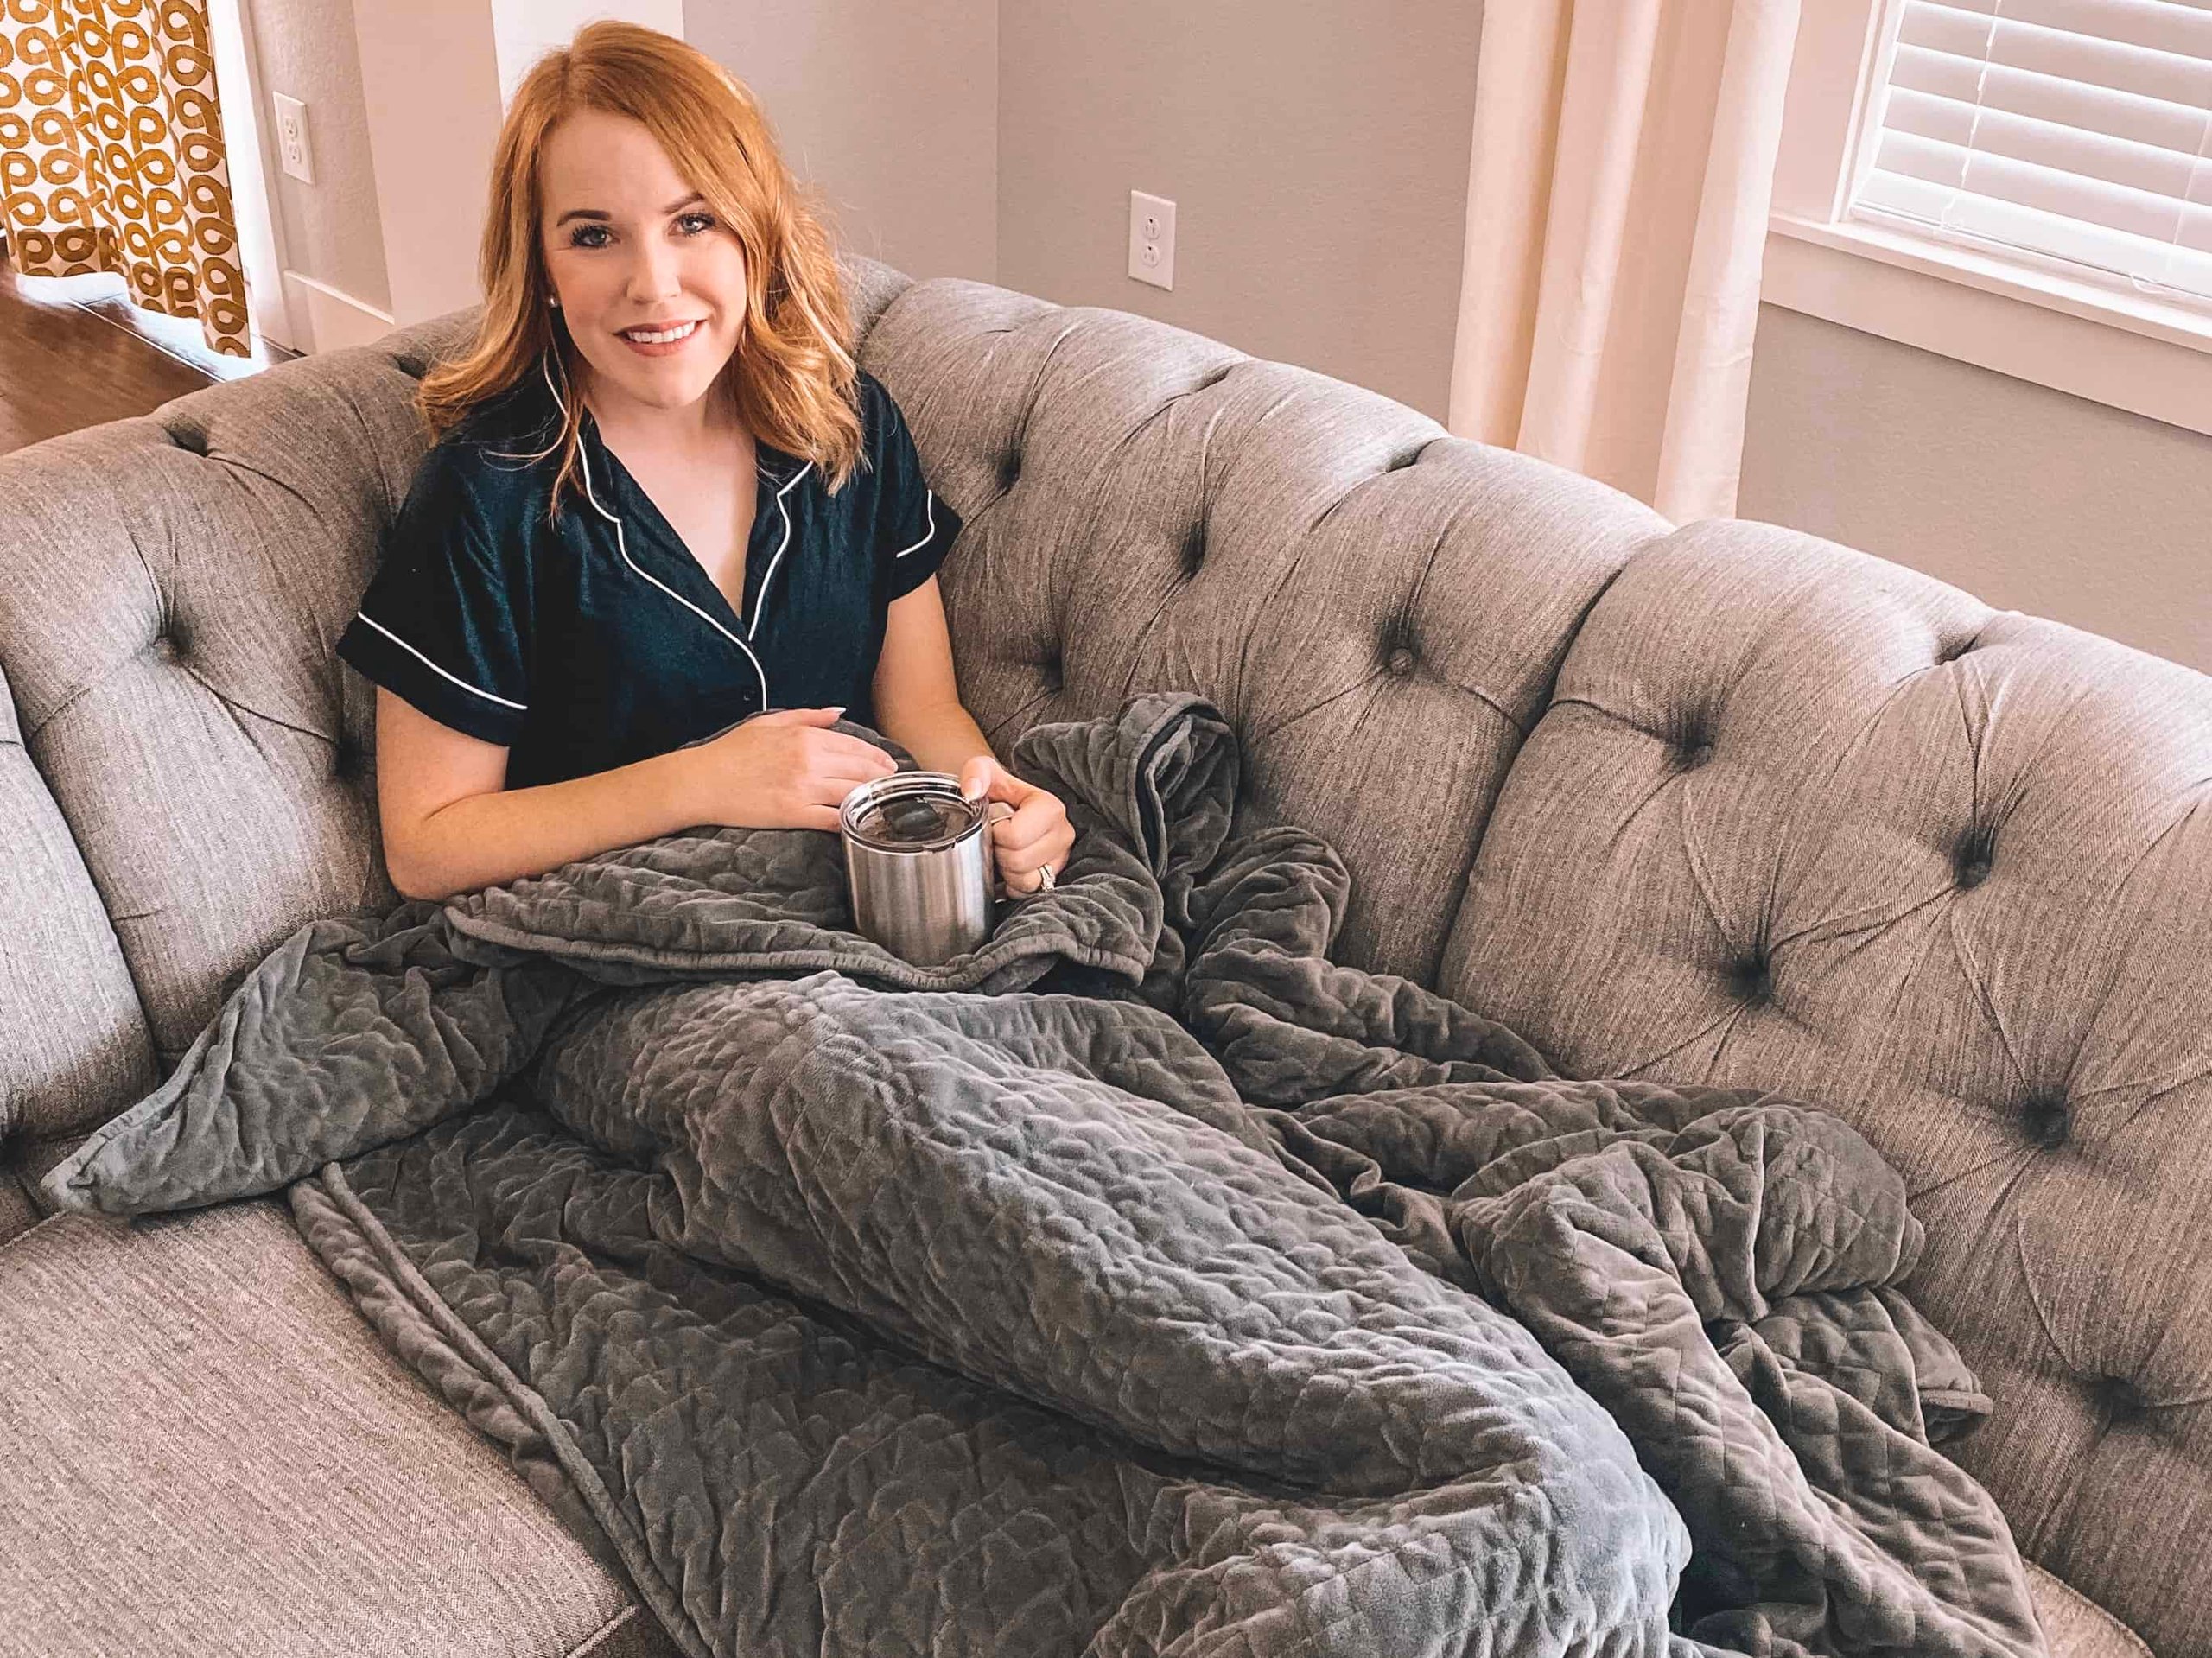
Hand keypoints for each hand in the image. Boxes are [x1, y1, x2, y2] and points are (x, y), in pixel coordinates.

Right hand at [682, 706, 896, 830]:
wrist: (701, 781)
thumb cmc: (731, 752)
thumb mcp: (770, 722)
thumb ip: (808, 716)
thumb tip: (838, 711)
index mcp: (804, 737)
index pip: (854, 746)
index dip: (876, 757)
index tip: (887, 765)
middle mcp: (809, 761)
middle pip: (861, 770)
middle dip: (881, 778)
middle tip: (892, 784)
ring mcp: (803, 789)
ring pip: (853, 794)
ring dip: (872, 799)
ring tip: (883, 803)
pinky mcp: (794, 814)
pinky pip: (833, 819)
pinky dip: (851, 821)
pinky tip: (861, 822)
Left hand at [959, 756, 1072, 896]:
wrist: (1004, 804)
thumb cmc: (995, 789)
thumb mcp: (983, 771)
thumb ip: (975, 774)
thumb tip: (971, 792)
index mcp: (1050, 808)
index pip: (1016, 837)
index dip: (997, 835)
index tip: (994, 825)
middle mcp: (1063, 833)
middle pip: (1020, 861)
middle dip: (999, 854)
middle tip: (996, 841)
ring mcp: (1061, 858)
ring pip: (1027, 881)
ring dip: (1007, 871)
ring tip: (1003, 852)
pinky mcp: (1055, 876)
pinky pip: (1029, 892)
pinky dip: (1013, 884)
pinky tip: (1009, 867)